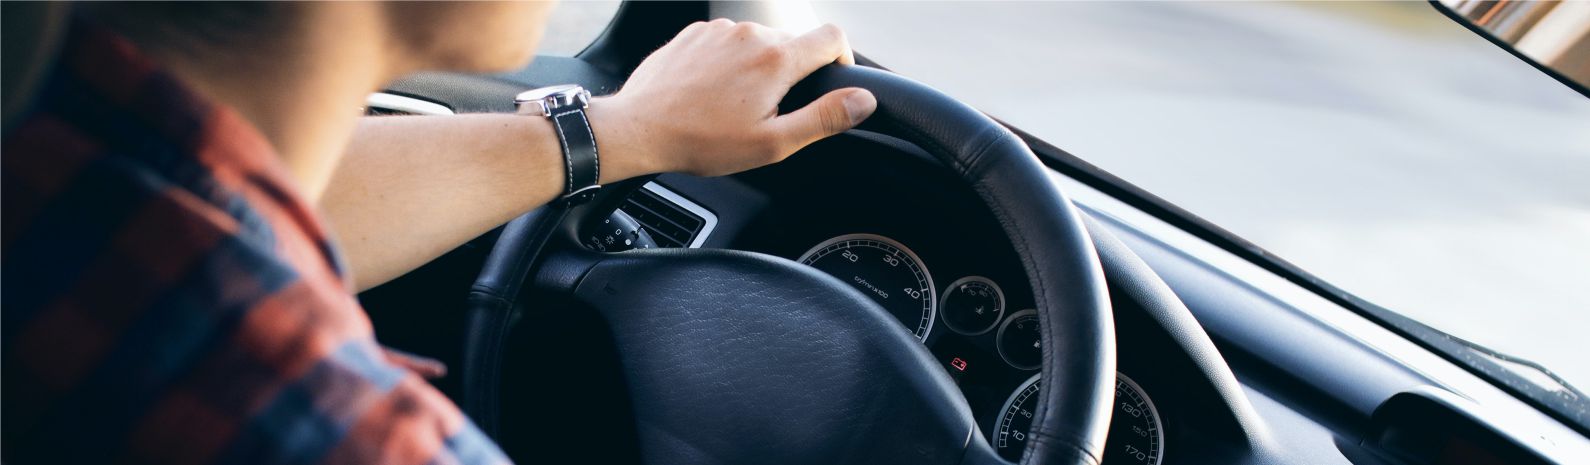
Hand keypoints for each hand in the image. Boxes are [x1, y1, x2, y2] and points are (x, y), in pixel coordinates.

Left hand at [595, 20, 876, 177]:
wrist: (638, 128)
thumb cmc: (702, 141)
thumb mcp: (772, 142)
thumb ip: (824, 118)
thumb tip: (863, 101)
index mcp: (777, 59)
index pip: (833, 38)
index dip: (842, 59)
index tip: (831, 82)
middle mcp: (751, 34)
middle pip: (794, 42)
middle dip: (793, 73)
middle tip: (771, 112)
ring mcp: (720, 30)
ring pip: (759, 43)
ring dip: (758, 68)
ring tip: (735, 106)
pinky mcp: (695, 33)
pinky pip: (727, 42)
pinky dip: (729, 63)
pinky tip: (712, 93)